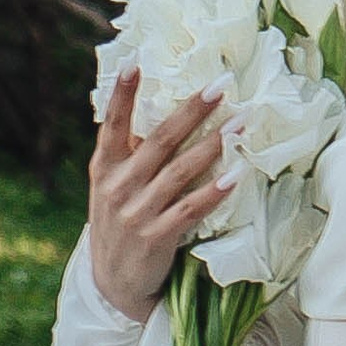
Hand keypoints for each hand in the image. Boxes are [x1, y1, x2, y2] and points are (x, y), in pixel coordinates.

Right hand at [87, 71, 228, 320]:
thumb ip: (130, 153)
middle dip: (193, 110)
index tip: (135, 61)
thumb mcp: (112, 186)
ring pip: (180, 171)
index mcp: (104, 168)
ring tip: (241, 124)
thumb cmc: (120, 221)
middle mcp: (117, 187)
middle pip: (159, 140)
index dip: (123, 94)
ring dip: (213, 145)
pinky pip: (190, 209)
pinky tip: (235, 174)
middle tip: (221, 85)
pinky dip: (213, 191)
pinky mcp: (154, 238)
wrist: (112, 284)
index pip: (112, 124)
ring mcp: (135, 213)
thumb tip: (161, 105)